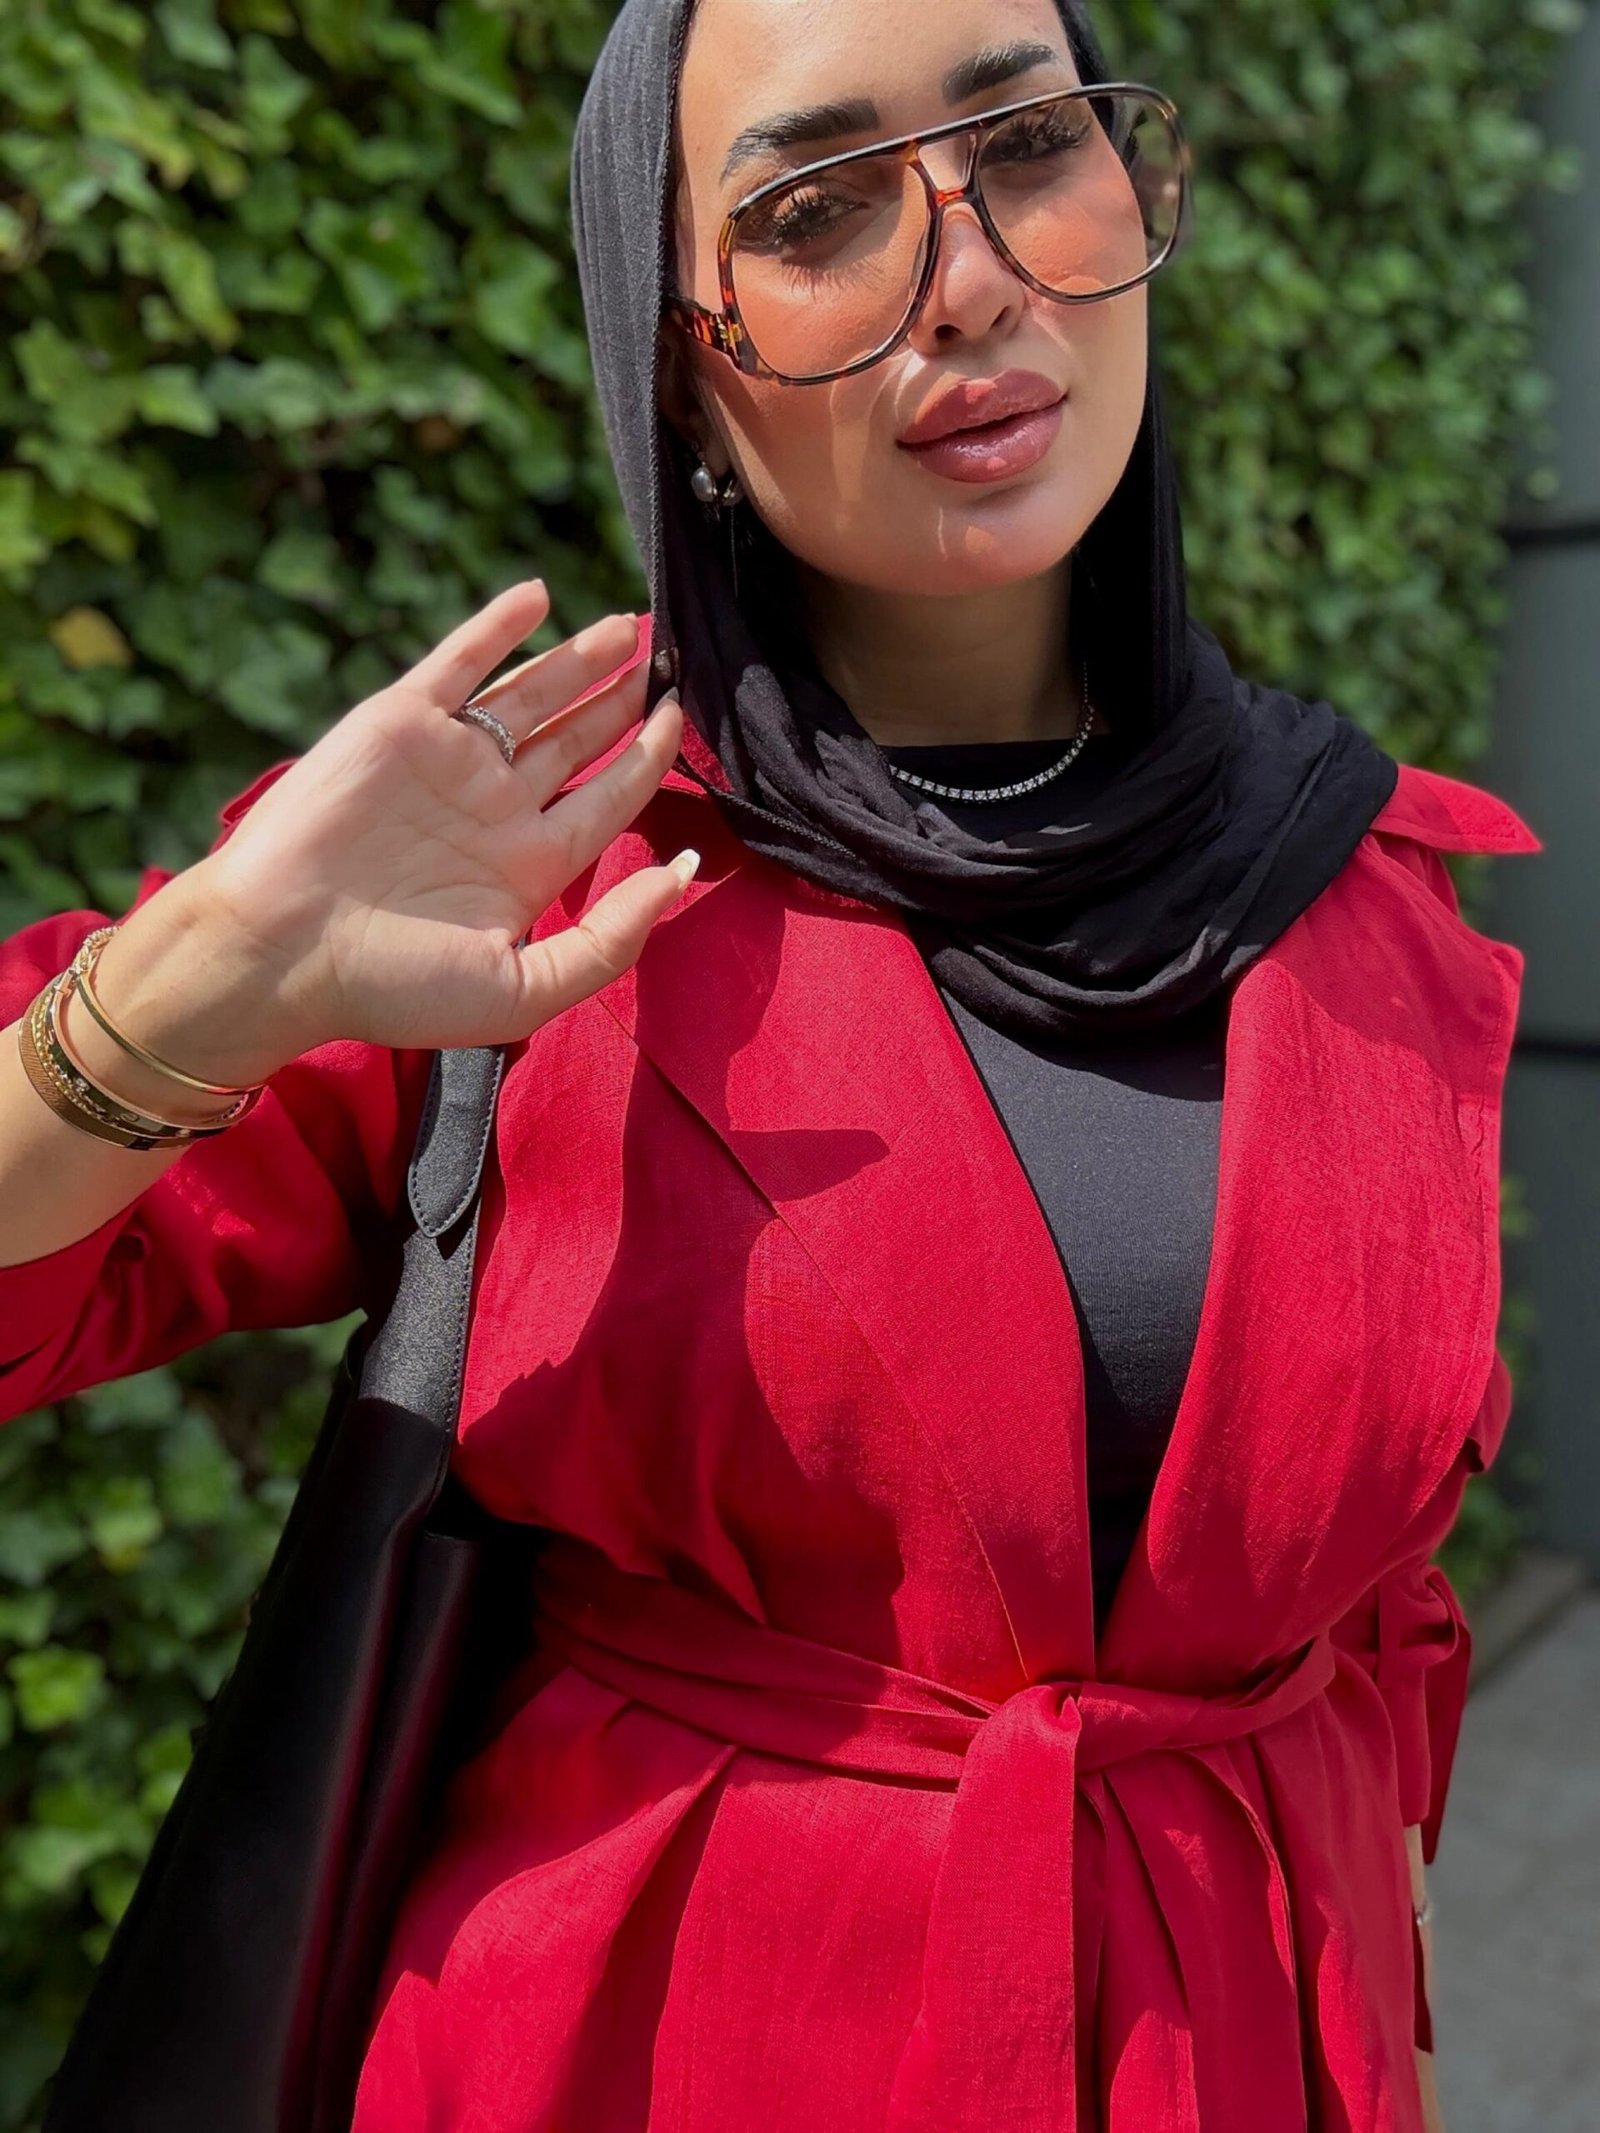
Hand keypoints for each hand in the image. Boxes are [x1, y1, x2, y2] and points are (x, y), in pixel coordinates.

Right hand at [88, 581, 692, 1087]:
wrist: (280, 954)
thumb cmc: (394, 989)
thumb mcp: (523, 988)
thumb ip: (610, 938)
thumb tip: (684, 872)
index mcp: (529, 865)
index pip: (609, 796)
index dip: (650, 755)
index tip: (684, 717)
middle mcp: (494, 806)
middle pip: (578, 737)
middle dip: (624, 699)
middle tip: (670, 659)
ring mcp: (448, 760)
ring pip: (530, 693)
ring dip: (580, 657)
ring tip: (631, 626)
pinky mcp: (399, 724)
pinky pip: (458, 664)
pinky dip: (497, 627)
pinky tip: (540, 596)